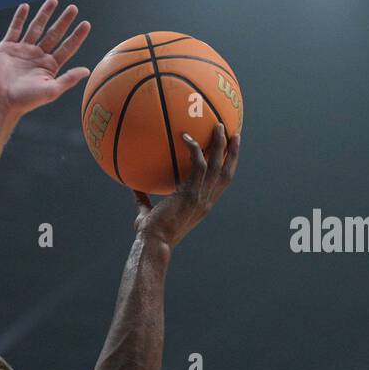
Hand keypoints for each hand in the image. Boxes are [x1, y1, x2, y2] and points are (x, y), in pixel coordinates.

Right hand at [0, 0, 90, 120]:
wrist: (1, 102)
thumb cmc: (26, 100)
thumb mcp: (51, 90)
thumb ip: (68, 79)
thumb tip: (88, 71)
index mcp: (49, 65)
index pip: (66, 47)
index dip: (76, 36)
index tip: (86, 24)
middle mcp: (37, 56)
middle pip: (54, 34)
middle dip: (63, 21)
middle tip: (73, 8)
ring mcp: (22, 50)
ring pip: (36, 27)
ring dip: (44, 14)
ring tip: (53, 0)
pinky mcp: (7, 48)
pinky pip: (14, 29)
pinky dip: (19, 17)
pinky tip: (25, 6)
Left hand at [133, 123, 240, 248]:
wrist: (154, 243)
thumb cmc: (149, 234)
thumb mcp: (147, 214)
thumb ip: (143, 199)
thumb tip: (133, 187)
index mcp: (202, 205)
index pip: (221, 183)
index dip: (228, 166)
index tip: (231, 151)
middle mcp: (206, 201)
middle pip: (226, 172)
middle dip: (233, 152)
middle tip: (235, 133)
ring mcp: (200, 198)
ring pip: (217, 166)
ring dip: (220, 145)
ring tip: (219, 126)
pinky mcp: (191, 194)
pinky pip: (198, 166)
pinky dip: (195, 149)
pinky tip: (186, 137)